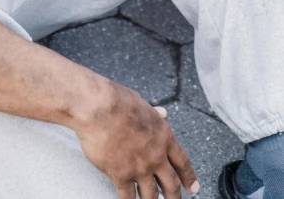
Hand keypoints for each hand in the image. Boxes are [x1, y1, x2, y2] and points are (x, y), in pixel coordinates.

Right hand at [75, 83, 199, 198]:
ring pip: (151, 195)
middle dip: (174, 196)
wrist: (99, 108)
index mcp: (164, 137)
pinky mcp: (121, 175)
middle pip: (171, 184)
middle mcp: (156, 156)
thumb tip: (162, 112)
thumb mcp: (142, 104)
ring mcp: (139, 168)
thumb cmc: (118, 101)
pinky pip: (128, 196)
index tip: (193, 188)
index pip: (182, 162)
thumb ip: (153, 113)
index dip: (189, 177)